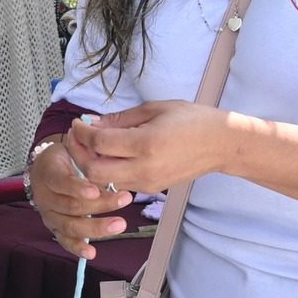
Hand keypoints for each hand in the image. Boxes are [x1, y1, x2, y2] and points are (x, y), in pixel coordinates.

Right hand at [27, 132, 131, 259]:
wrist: (45, 168)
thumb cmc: (64, 158)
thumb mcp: (72, 150)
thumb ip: (88, 158)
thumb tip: (114, 163)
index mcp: (49, 173)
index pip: (61, 181)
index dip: (77, 187)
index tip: (96, 189)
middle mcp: (46, 197)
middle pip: (72, 205)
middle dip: (100, 204)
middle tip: (124, 199)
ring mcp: (49, 215)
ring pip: (71, 225)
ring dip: (97, 227)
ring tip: (119, 224)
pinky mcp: (54, 228)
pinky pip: (65, 240)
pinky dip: (78, 248)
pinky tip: (91, 253)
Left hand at [67, 101, 232, 197]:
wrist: (221, 144)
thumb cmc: (192, 120)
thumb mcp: (155, 109)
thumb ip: (121, 118)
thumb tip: (93, 123)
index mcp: (145, 143)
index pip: (99, 142)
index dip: (82, 132)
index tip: (78, 122)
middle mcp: (144, 167)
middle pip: (94, 171)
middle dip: (78, 154)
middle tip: (76, 137)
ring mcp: (147, 182)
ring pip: (103, 182)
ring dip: (90, 165)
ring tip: (89, 146)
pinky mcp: (151, 189)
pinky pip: (119, 184)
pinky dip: (107, 172)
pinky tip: (108, 156)